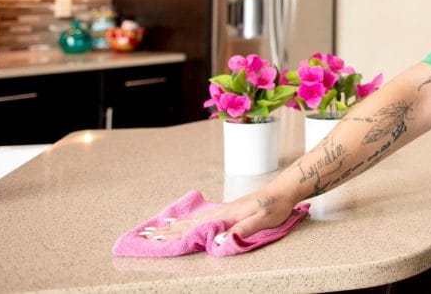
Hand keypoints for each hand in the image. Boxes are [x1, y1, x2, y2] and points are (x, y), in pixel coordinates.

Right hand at [143, 188, 295, 240]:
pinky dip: (190, 221)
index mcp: (227, 215)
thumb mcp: (263, 219)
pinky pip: (203, 218)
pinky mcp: (230, 211)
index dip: (176, 235)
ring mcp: (225, 210)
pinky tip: (187, 222)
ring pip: (194, 220)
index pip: (196, 228)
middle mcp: (222, 212)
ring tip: (159, 228)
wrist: (284, 189)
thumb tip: (220, 241)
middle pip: (190, 224)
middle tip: (146, 235)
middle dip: (168, 231)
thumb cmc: (275, 206)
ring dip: (176, 226)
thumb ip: (243, 230)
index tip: (155, 238)